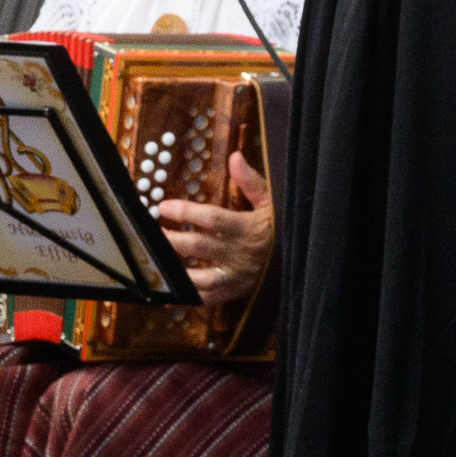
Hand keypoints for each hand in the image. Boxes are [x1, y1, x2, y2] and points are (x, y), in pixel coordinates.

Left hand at [157, 150, 276, 305]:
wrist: (303, 257)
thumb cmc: (280, 226)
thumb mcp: (270, 201)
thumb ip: (250, 181)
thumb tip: (234, 157)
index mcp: (245, 228)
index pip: (212, 219)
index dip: (186, 212)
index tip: (163, 206)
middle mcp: (238, 253)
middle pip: (199, 247)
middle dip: (172, 240)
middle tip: (152, 232)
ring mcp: (235, 275)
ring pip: (201, 276)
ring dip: (176, 270)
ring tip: (154, 261)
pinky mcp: (235, 291)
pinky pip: (210, 299)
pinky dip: (188, 299)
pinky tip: (168, 296)